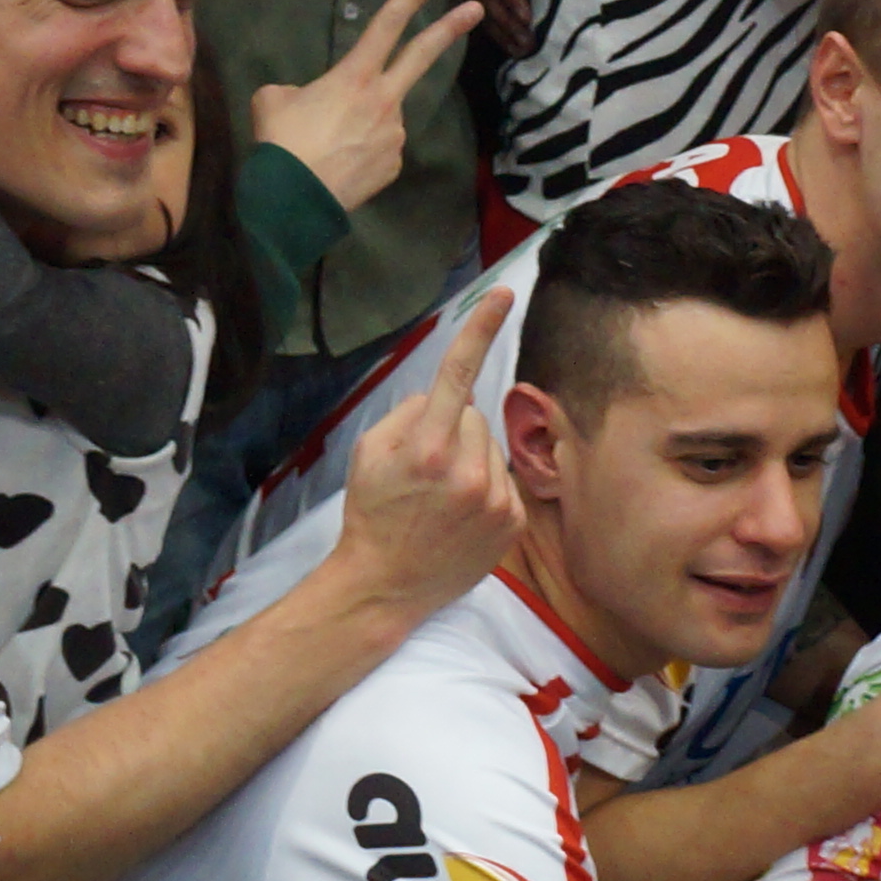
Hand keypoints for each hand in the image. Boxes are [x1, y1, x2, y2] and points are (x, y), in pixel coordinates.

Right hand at [250, 0, 482, 211]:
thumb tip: (309, 100)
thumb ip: (299, 90)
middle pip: (422, 55)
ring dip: (361, 123)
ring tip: (326, 146)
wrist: (292, 200)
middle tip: (476, 9)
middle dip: (450, 28)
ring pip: (383, 115)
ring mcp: (395, 133)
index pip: (385, 26)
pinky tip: (338, 166)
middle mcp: (384, 99)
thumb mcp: (274, 100)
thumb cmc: (281, 143)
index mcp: (354, 77)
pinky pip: (379, 149)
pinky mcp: (395, 164)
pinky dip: (361, 152)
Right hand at [331, 284, 527, 617]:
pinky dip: (486, 489)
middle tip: (424, 472)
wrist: (384, 586)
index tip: (505, 293)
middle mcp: (468, 470)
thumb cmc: (371, 514)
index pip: (458, 374)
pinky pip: (504, 480)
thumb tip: (444, 400)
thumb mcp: (369, 453)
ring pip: (490, 448)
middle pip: (472, 417)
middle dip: (452, 430)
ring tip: (441, 499)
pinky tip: (459, 516)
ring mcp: (494, 498)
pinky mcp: (511, 521)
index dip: (480, 329)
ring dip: (471, 460)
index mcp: (428, 447)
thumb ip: (410, 415)